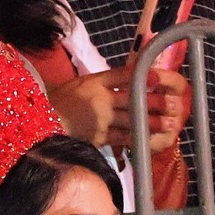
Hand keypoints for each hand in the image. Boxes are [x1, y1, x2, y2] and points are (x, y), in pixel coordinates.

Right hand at [48, 67, 188, 151]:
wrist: (40, 123)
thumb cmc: (63, 101)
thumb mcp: (83, 83)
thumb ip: (106, 79)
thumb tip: (134, 76)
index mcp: (95, 82)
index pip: (123, 76)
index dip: (142, 76)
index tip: (160, 77)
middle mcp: (99, 100)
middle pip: (131, 99)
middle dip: (153, 102)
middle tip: (173, 105)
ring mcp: (99, 120)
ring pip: (130, 120)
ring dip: (151, 122)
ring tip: (168, 124)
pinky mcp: (97, 138)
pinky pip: (121, 138)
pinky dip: (136, 139)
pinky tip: (149, 139)